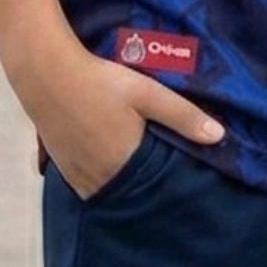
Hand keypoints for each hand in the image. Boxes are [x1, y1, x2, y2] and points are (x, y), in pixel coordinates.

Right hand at [26, 46, 224, 198]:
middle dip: (142, 189)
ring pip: (104, 190)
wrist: (46, 72)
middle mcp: (97, 176)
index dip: (164, 188)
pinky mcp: (60, 164)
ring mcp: (75, 173)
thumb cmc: (100, 81)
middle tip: (156, 178)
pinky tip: (106, 163)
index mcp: (121, 164)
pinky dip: (97, 178)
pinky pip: (84, 183)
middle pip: (127, 193)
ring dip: (118, 185)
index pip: (151, 190)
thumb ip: (183, 116)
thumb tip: (220, 137)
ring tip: (133, 172)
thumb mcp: (147, 93)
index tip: (176, 184)